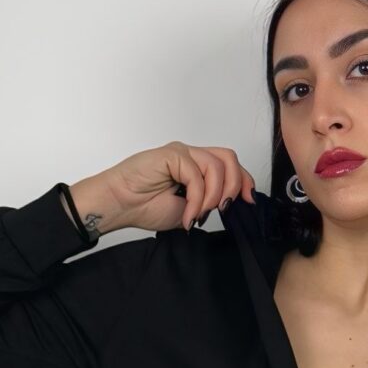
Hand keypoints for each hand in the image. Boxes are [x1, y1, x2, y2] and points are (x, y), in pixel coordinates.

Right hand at [73, 144, 258, 234]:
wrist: (119, 206)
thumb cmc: (145, 207)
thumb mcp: (188, 210)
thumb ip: (208, 203)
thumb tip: (232, 204)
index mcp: (196, 167)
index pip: (230, 164)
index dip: (244, 180)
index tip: (249, 201)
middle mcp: (191, 156)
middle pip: (229, 159)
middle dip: (234, 186)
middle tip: (222, 209)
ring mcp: (181, 153)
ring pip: (217, 166)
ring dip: (213, 196)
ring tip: (198, 214)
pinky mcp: (172, 154)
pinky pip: (197, 175)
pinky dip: (197, 198)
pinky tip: (187, 214)